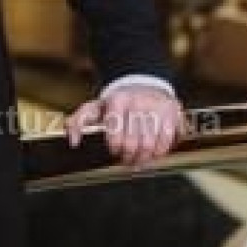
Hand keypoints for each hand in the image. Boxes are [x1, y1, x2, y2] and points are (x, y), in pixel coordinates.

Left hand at [66, 85, 185, 168]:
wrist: (144, 85)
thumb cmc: (116, 103)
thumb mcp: (94, 108)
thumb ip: (77, 123)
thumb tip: (73, 142)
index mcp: (117, 100)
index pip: (115, 132)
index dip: (114, 147)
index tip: (114, 150)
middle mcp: (138, 102)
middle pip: (132, 142)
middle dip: (128, 157)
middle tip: (126, 161)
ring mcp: (157, 107)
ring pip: (150, 145)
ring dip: (143, 159)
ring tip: (138, 161)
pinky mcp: (172, 113)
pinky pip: (167, 142)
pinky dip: (159, 153)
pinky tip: (153, 154)